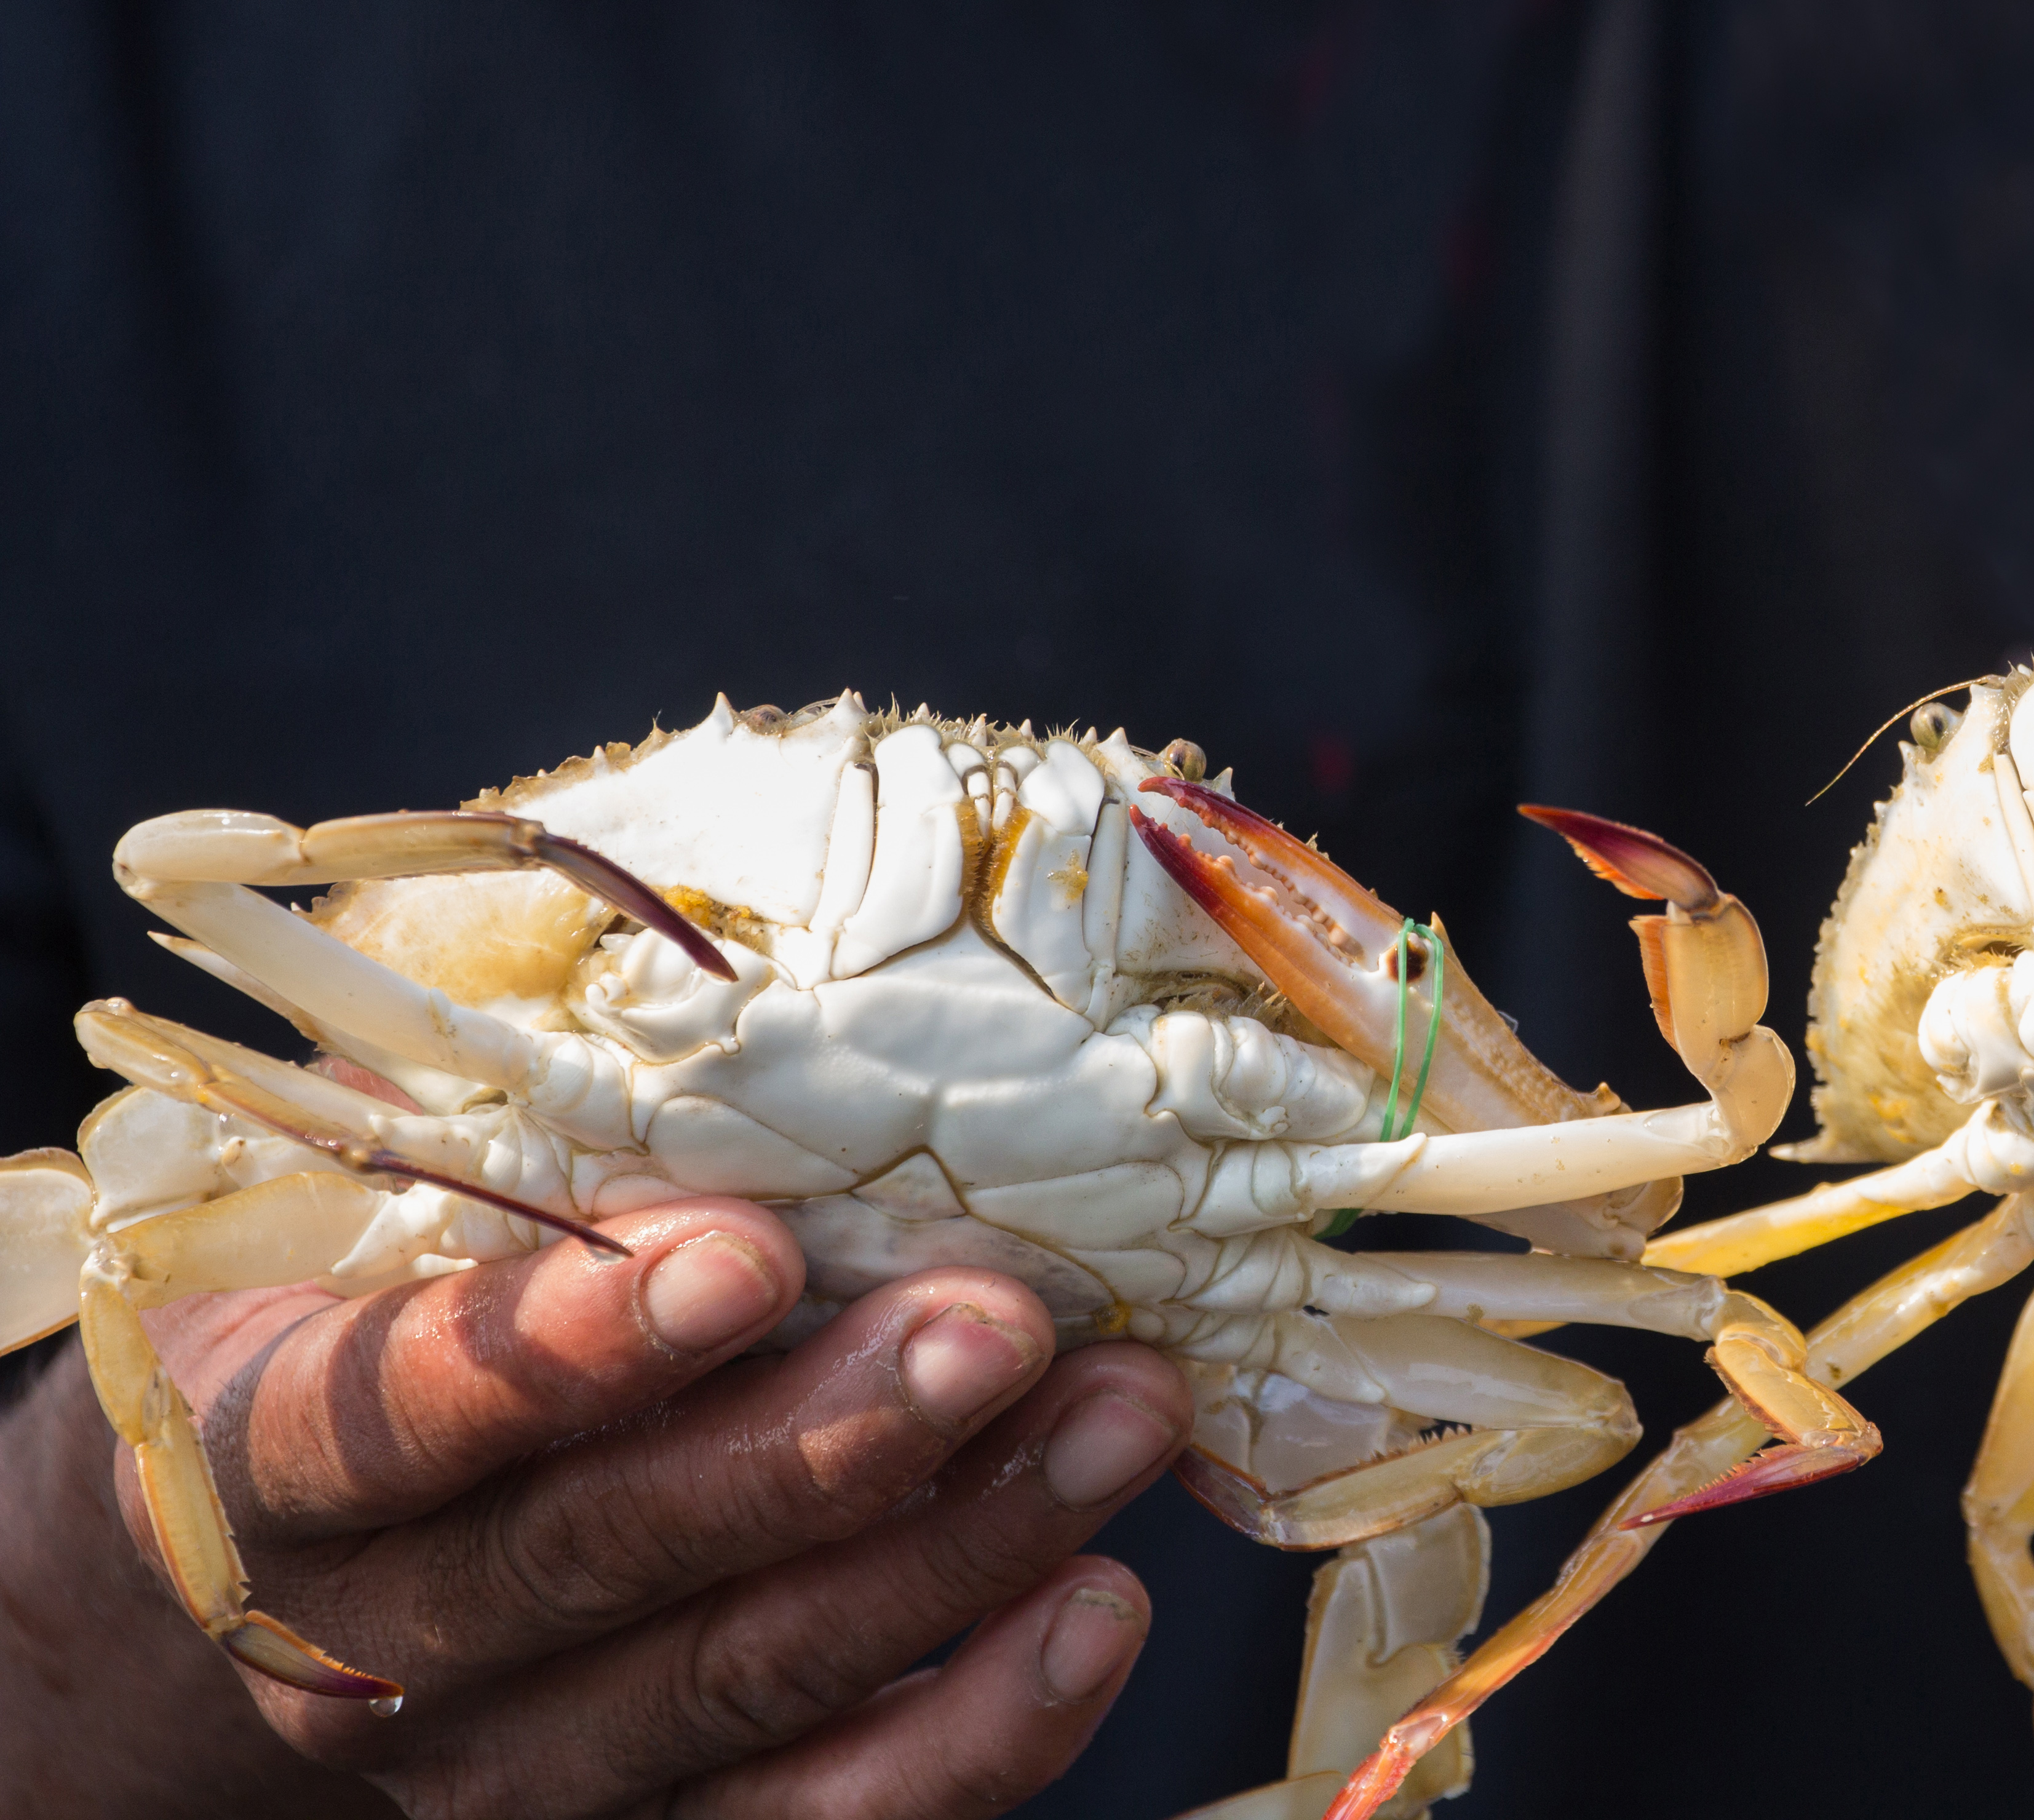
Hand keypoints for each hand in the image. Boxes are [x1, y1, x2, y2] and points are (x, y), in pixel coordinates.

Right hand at [0, 1199, 1189, 1817]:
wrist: (238, 1611)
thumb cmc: (340, 1352)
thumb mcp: (344, 1243)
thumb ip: (488, 1151)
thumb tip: (694, 970)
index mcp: (281, 1467)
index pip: (407, 1415)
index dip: (576, 1342)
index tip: (748, 1250)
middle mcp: (390, 1648)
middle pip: (615, 1555)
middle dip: (829, 1441)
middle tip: (1001, 1322)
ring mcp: (525, 1765)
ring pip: (751, 1681)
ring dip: (957, 1552)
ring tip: (1119, 1418)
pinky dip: (978, 1732)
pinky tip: (1098, 1609)